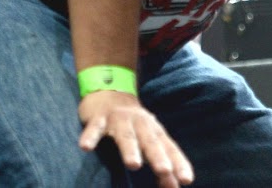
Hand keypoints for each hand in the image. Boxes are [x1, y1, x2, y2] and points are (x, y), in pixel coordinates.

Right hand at [77, 90, 193, 187]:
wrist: (108, 92)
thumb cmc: (133, 125)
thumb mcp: (148, 141)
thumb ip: (162, 163)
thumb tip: (174, 187)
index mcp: (153, 130)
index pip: (169, 147)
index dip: (178, 163)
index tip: (186, 180)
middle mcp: (139, 123)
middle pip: (150, 140)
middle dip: (157, 156)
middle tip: (165, 171)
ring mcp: (119, 119)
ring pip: (125, 135)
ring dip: (130, 149)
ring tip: (134, 164)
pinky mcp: (98, 118)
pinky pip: (94, 128)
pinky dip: (90, 137)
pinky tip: (85, 147)